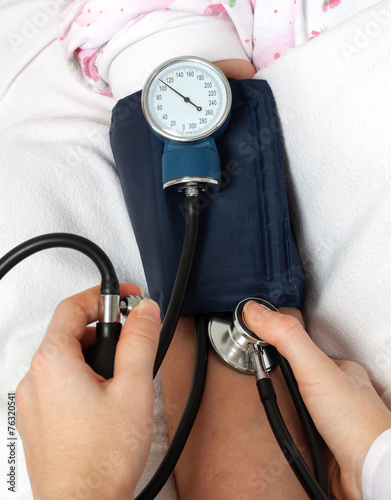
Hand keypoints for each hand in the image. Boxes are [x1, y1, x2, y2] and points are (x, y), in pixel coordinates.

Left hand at [15, 284, 160, 499]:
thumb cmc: (102, 459)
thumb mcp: (134, 387)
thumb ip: (140, 341)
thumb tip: (145, 312)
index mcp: (53, 362)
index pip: (73, 307)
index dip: (103, 296)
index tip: (126, 297)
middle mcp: (35, 379)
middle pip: (69, 332)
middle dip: (104, 329)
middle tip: (133, 338)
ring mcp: (33, 402)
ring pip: (66, 359)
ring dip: (96, 356)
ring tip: (124, 377)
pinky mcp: (38, 421)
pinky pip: (60, 384)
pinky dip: (84, 378)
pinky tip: (107, 399)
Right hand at [243, 301, 390, 499]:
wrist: (368, 473)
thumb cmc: (356, 422)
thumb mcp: (314, 367)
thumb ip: (286, 337)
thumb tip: (255, 311)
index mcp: (340, 370)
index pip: (303, 348)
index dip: (278, 345)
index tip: (256, 342)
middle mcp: (337, 395)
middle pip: (298, 379)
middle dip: (277, 381)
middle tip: (258, 377)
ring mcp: (330, 421)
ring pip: (296, 407)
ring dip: (280, 408)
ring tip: (264, 405)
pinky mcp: (322, 446)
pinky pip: (296, 433)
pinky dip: (285, 432)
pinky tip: (279, 432)